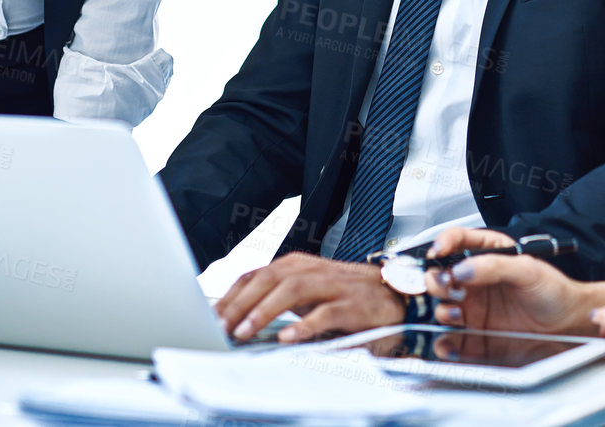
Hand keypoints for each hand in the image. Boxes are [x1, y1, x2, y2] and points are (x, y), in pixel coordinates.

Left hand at [215, 253, 402, 342]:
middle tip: (221, 327)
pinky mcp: (352, 304)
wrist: (393, 295)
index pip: (255, 275)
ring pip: (293, 290)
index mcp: (296, 266)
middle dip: (241, 303)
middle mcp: (311, 270)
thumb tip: (236, 318)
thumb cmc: (344, 296)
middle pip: (269, 278)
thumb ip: (276, 299)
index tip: (211, 318)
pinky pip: (326, 312)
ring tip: (245, 331)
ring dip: (265, 311)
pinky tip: (288, 337)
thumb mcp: (307, 293)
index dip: (231, 296)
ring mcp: (333, 285)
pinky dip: (305, 324)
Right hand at [424, 227, 591, 335]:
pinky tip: (452, 334)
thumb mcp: (527, 269)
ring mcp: (472, 304)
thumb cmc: (552, 289)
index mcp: (487, 253)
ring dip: (442, 306)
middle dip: (437, 278)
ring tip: (457, 311)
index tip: (438, 251)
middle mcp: (475, 278)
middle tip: (448, 285)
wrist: (565, 322)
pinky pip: (451, 333)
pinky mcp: (473, 329)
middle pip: (441, 272)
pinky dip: (445, 336)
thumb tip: (464, 268)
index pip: (457, 240)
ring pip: (441, 302)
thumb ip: (495, 266)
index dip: (443, 243)